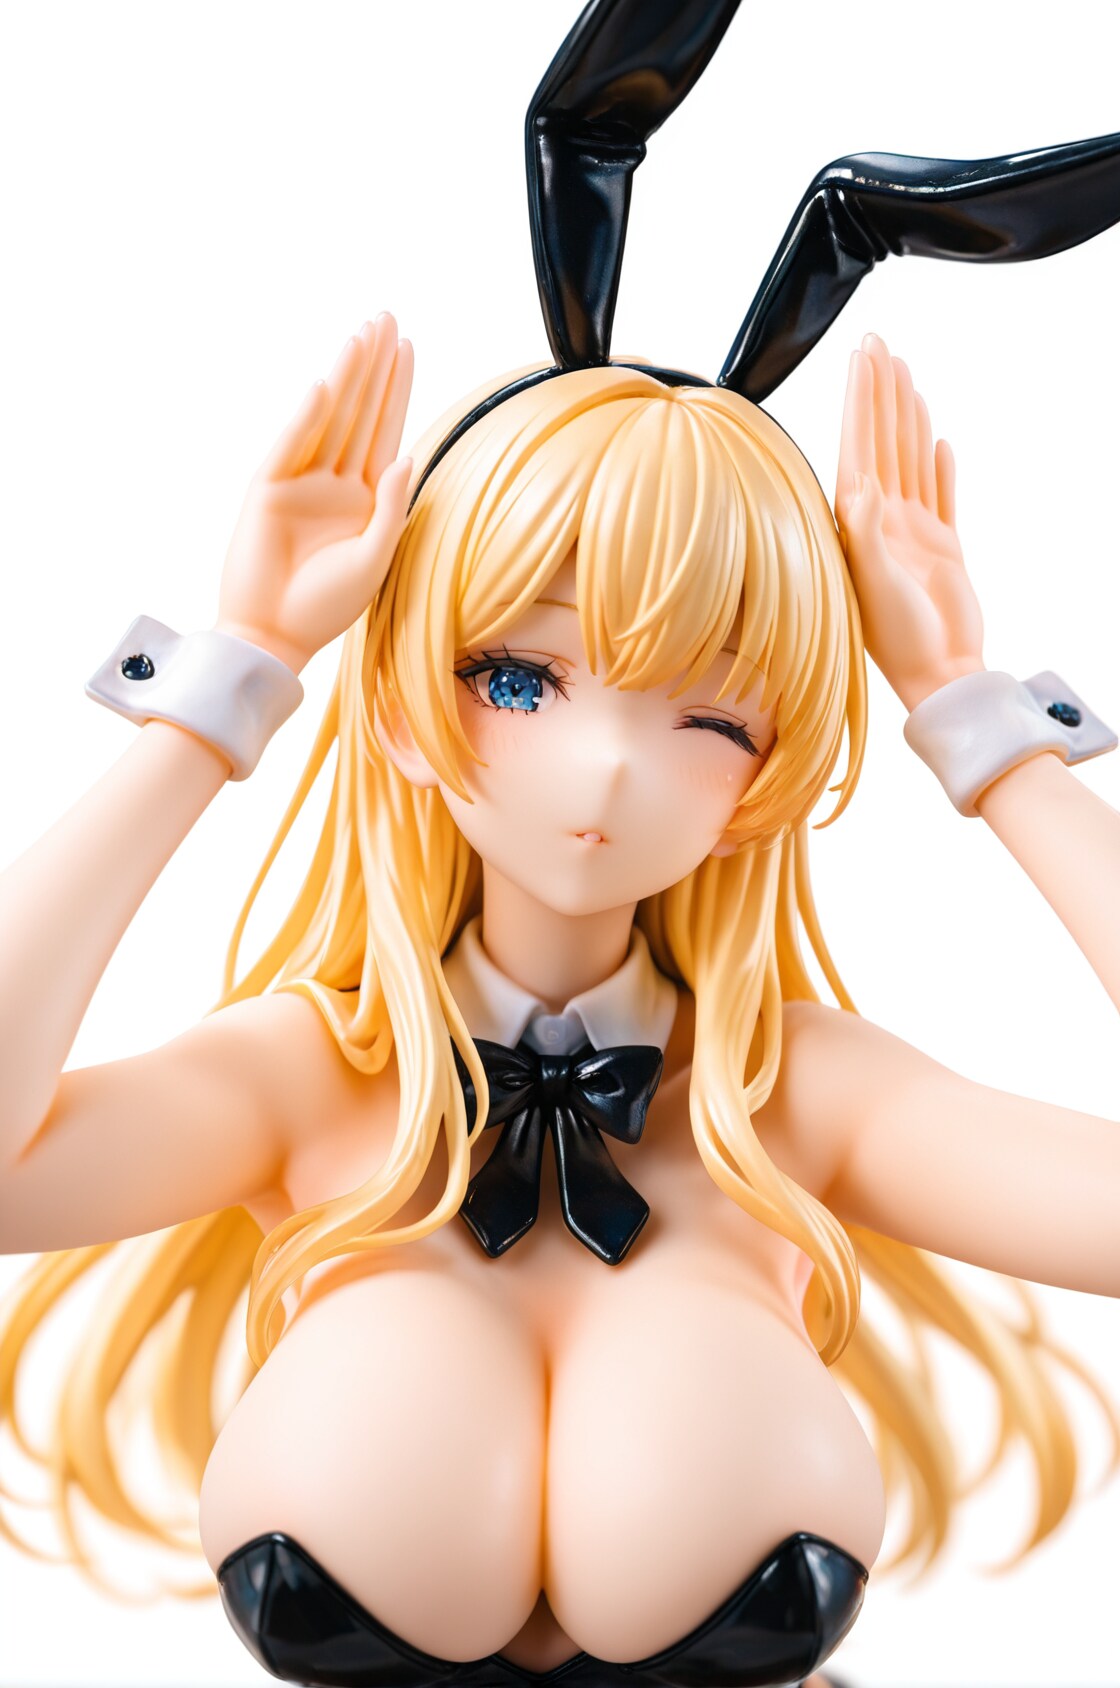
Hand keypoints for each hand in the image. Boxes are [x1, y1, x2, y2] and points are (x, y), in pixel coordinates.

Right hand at [216, 315, 413, 672]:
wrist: (276, 636)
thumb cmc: (327, 607)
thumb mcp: (375, 559)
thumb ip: (393, 508)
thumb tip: (409, 455)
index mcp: (366, 497)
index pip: (386, 430)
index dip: (396, 389)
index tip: (407, 346)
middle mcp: (334, 482)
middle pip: (359, 412)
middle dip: (373, 366)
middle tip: (385, 317)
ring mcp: (301, 482)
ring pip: (329, 419)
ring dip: (346, 377)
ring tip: (361, 334)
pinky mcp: (268, 490)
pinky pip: (291, 446)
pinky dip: (308, 417)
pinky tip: (328, 385)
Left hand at [834, 332, 984, 711]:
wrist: (940, 675)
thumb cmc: (900, 641)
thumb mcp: (876, 585)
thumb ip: (867, 534)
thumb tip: (859, 486)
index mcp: (860, 526)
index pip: (858, 448)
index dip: (861, 401)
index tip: (863, 358)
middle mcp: (881, 523)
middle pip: (880, 443)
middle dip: (878, 393)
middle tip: (879, 344)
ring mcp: (913, 533)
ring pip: (909, 461)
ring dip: (905, 419)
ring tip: (904, 378)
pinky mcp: (943, 547)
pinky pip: (940, 496)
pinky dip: (939, 469)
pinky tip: (937, 443)